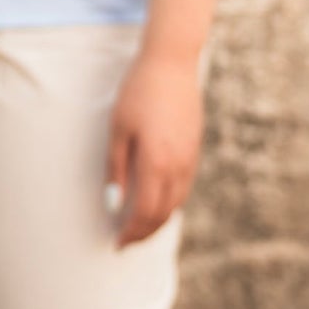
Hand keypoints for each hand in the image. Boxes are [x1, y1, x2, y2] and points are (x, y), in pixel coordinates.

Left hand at [105, 49, 204, 246]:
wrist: (171, 65)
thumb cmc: (137, 93)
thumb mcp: (118, 129)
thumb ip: (117, 168)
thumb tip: (113, 204)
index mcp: (157, 163)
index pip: (145, 213)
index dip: (131, 233)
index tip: (116, 244)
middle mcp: (179, 167)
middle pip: (163, 214)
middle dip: (143, 233)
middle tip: (124, 242)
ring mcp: (190, 160)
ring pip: (176, 204)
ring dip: (157, 221)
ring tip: (137, 227)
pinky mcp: (194, 151)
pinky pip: (183, 188)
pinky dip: (169, 204)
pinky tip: (155, 202)